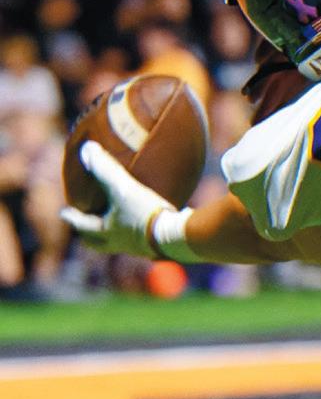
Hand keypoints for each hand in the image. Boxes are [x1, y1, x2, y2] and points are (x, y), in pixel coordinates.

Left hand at [61, 141, 171, 256]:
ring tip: (117, 226)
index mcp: (107, 233)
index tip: (64, 213)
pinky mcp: (160, 248)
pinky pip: (144, 242)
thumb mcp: (122, 188)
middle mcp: (122, 244)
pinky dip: (140, 235)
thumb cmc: (145, 214)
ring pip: (121, 244)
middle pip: (99, 244)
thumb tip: (87, 149)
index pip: (83, 226)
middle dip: (90, 236)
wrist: (178, 236)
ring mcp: (141, 249)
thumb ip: (104, 169)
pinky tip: (148, 226)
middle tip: (85, 229)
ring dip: (115, 236)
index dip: (73, 218)